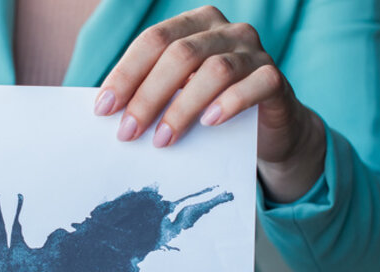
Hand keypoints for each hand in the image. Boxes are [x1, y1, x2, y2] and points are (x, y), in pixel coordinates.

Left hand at [94, 5, 325, 201]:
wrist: (269, 128)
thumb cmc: (213, 107)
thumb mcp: (180, 94)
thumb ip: (153, 91)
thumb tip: (108, 111)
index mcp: (196, 24)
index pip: (154, 40)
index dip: (126, 74)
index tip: (103, 109)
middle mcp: (227, 30)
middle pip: (180, 54)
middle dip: (148, 96)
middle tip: (128, 132)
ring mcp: (255, 51)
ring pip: (215, 70)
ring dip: (182, 108)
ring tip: (162, 139)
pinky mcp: (275, 78)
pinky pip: (255, 85)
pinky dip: (229, 103)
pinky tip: (209, 123)